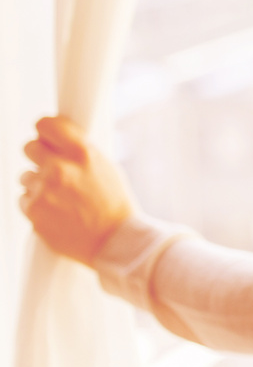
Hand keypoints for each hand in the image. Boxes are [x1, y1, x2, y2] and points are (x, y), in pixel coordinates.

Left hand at [18, 116, 134, 264]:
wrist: (114, 242)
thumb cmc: (115, 205)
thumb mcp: (107, 167)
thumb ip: (80, 152)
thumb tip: (57, 140)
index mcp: (83, 152)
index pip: (47, 124)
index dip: (46, 131)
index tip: (48, 137)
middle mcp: (61, 167)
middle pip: (29, 147)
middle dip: (39, 156)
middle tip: (52, 168)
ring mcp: (44, 190)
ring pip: (25, 176)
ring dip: (38, 184)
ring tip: (62, 199)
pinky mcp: (33, 210)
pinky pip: (24, 199)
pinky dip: (36, 204)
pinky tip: (56, 212)